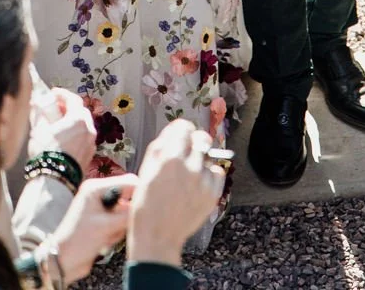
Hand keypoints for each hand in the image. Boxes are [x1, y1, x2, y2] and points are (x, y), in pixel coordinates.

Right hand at [29, 86, 96, 172]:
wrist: (54, 182)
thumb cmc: (46, 153)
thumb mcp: (39, 130)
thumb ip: (40, 114)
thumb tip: (37, 104)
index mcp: (78, 119)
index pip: (73, 99)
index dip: (62, 94)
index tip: (53, 93)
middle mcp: (89, 129)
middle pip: (80, 111)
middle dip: (68, 108)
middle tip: (55, 109)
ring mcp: (91, 143)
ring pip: (84, 126)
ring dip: (72, 122)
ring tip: (58, 125)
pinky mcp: (89, 156)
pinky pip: (84, 139)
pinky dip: (76, 134)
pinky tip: (63, 140)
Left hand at [52, 176, 138, 282]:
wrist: (63, 261)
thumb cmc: (79, 241)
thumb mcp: (106, 227)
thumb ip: (127, 214)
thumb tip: (146, 206)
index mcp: (96, 187)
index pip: (127, 182)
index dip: (138, 194)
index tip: (145, 210)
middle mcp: (98, 193)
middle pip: (128, 197)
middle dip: (126, 215)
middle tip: (117, 227)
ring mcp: (100, 207)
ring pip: (125, 212)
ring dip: (120, 227)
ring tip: (107, 237)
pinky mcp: (102, 220)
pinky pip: (119, 222)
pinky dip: (116, 232)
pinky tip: (105, 241)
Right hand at [127, 120, 223, 266]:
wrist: (158, 237)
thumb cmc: (146, 204)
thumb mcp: (146, 169)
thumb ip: (160, 145)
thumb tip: (174, 130)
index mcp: (171, 158)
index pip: (185, 127)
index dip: (181, 130)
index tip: (179, 137)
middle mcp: (191, 167)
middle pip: (200, 138)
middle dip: (192, 142)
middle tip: (185, 155)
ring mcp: (204, 182)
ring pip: (208, 156)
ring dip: (200, 160)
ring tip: (187, 176)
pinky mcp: (213, 195)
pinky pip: (218, 172)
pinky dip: (210, 174)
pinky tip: (198, 183)